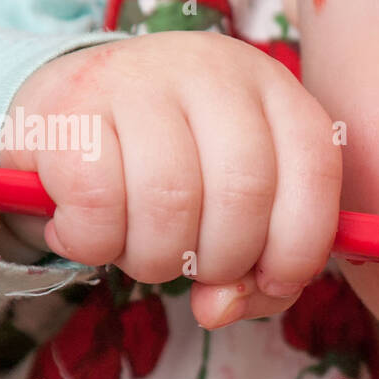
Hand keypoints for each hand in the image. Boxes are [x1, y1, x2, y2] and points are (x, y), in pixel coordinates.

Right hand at [0, 31, 341, 328]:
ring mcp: (138, 78)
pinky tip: (87, 234)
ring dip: (156, 259)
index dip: (299, 246)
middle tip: (192, 267)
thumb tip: (219, 307)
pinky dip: (93, 243)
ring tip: (138, 251)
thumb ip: (252, 275)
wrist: (64, 116)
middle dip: (222, 261)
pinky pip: (96, 200)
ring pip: (170, 199)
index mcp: (272, 90)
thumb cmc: (168, 173)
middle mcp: (211, 71)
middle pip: (243, 191)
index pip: (313, 169)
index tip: (273, 281)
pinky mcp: (69, 104)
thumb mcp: (231, 214)